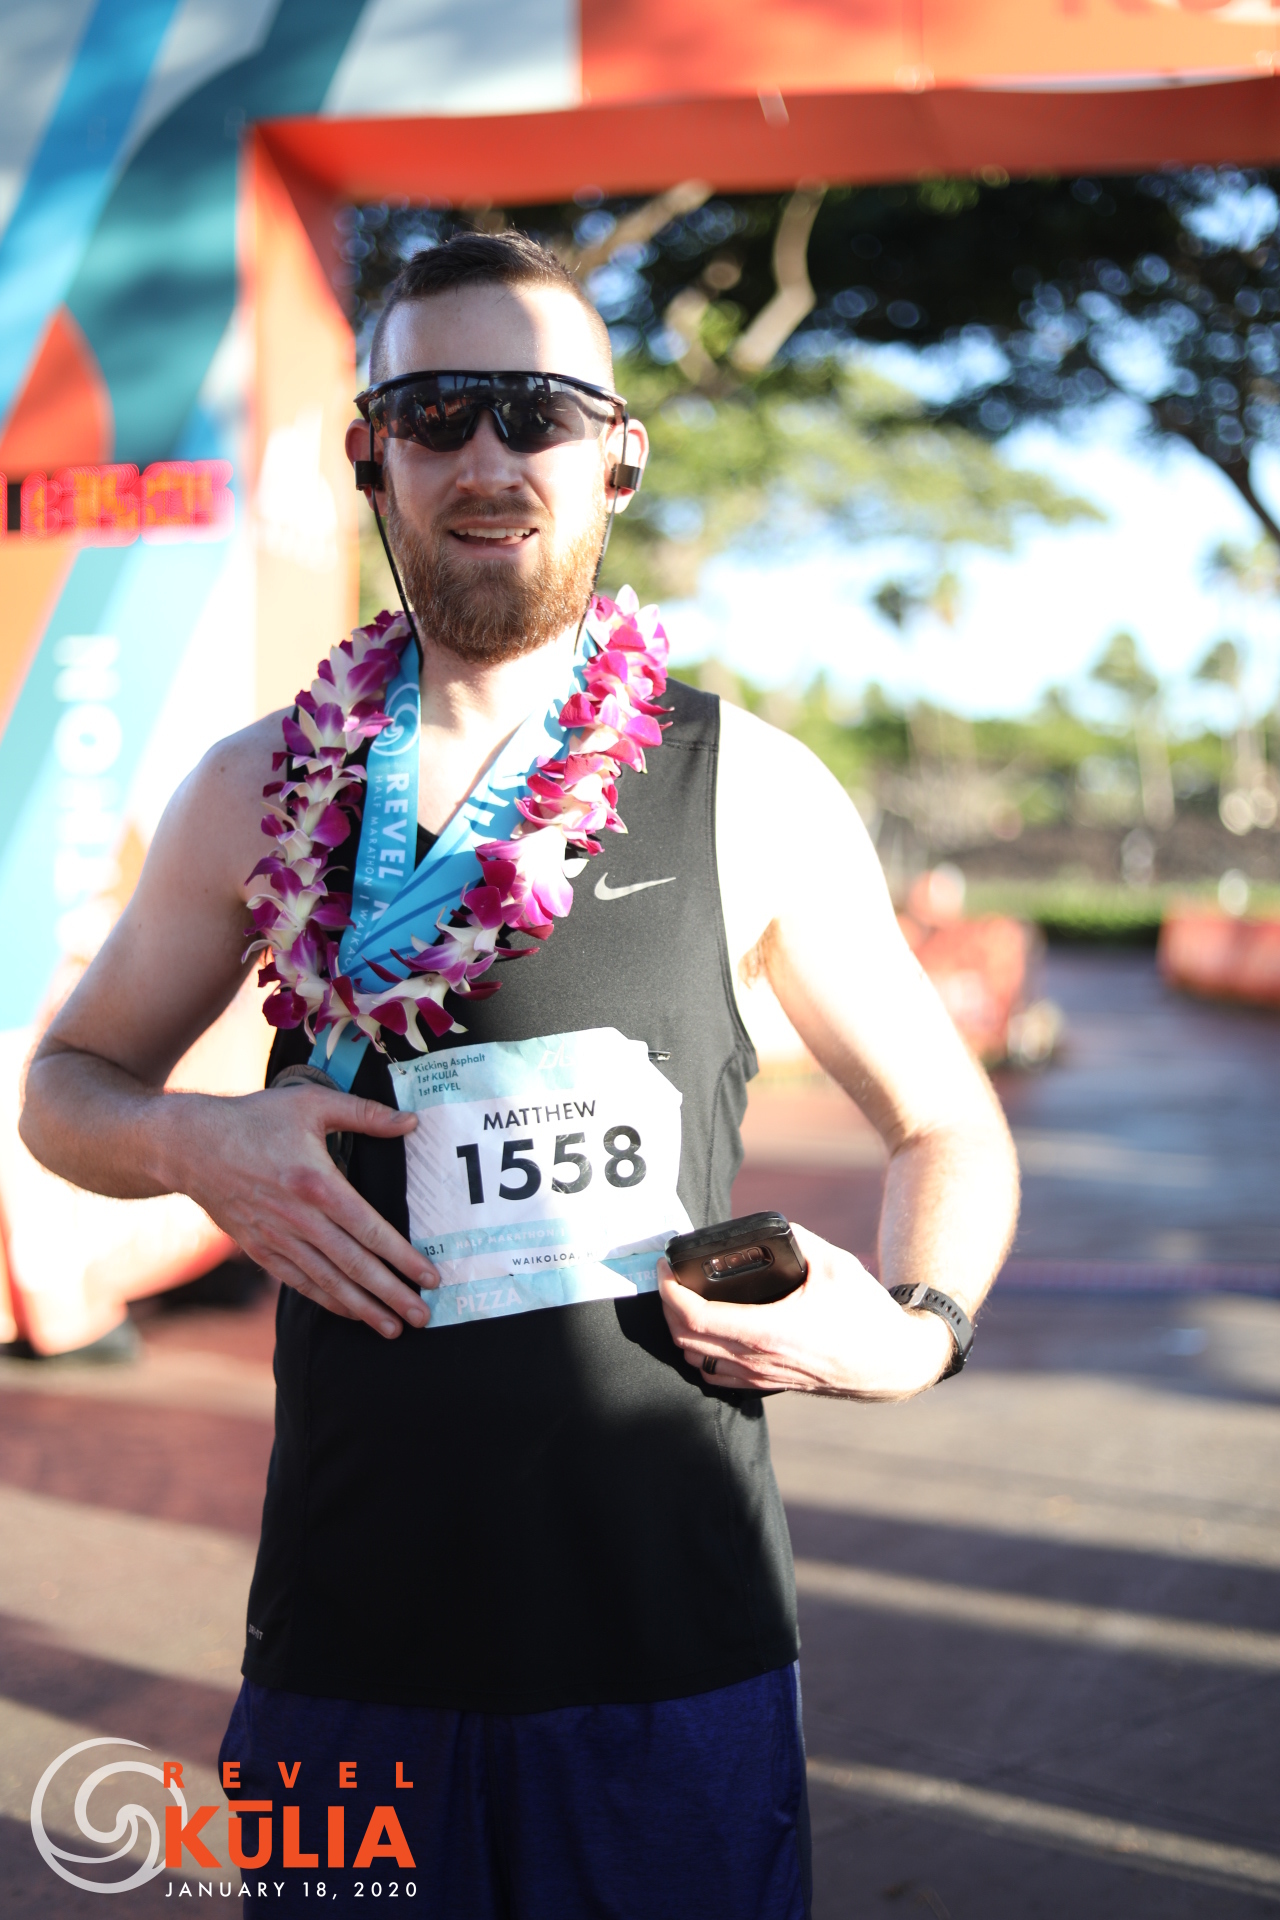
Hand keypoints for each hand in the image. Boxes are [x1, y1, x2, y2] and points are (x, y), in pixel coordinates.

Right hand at [166, 1085, 438, 1338]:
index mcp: (317, 1184)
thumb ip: (365, 1114)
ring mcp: (276, 1238)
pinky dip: (326, 1300)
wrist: (191, 1145)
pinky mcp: (259, 1249)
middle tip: (423, 1317)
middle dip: (391, 1295)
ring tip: (392, 1328)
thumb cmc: (256, 1118)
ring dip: (362, 1308)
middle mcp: (298, 1219)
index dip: (403, 1258)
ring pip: (327, 1281)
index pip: (370, 1230)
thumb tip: (412, 1122)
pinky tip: (349, 1312)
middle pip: (354, 1265)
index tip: (431, 1278)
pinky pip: (298, 1282)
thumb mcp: (312, 1103)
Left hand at [658, 1222, 953, 1398]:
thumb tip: (768, 1229)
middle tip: (670, 1278)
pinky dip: (701, 1351)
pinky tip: (710, 1329)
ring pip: (697, 1361)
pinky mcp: (769, 1384)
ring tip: (685, 1300)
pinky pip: (718, 1374)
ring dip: (681, 1331)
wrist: (893, 1362)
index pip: (694, 1317)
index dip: (668, 1290)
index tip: (665, 1267)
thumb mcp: (834, 1264)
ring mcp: (762, 1378)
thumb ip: (797, 1239)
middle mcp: (758, 1361)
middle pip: (684, 1341)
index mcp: (768, 1332)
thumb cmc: (867, 1315)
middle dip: (667, 1307)